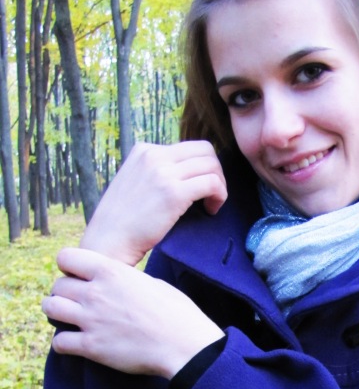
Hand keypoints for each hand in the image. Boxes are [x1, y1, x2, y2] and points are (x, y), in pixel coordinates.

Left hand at [43, 247, 223, 378]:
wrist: (185, 346)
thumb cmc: (177, 314)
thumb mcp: (153, 283)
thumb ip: (127, 280)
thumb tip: (121, 283)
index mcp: (111, 271)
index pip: (66, 257)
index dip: (69, 268)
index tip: (78, 278)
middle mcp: (95, 292)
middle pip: (57, 286)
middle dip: (64, 294)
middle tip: (76, 304)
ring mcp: (91, 320)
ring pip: (51, 309)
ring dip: (57, 314)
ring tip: (68, 320)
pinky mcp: (91, 347)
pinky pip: (59, 342)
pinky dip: (63, 344)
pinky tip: (75, 344)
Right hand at [81, 141, 226, 265]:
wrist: (109, 241)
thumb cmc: (123, 221)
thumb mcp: (135, 182)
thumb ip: (156, 172)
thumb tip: (186, 173)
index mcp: (144, 150)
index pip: (188, 147)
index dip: (201, 167)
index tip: (199, 189)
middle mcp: (154, 155)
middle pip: (205, 150)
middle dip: (215, 172)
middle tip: (212, 195)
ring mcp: (163, 172)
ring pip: (212, 165)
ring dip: (219, 185)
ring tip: (211, 205)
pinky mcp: (174, 193)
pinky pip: (212, 183)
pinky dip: (219, 196)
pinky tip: (211, 210)